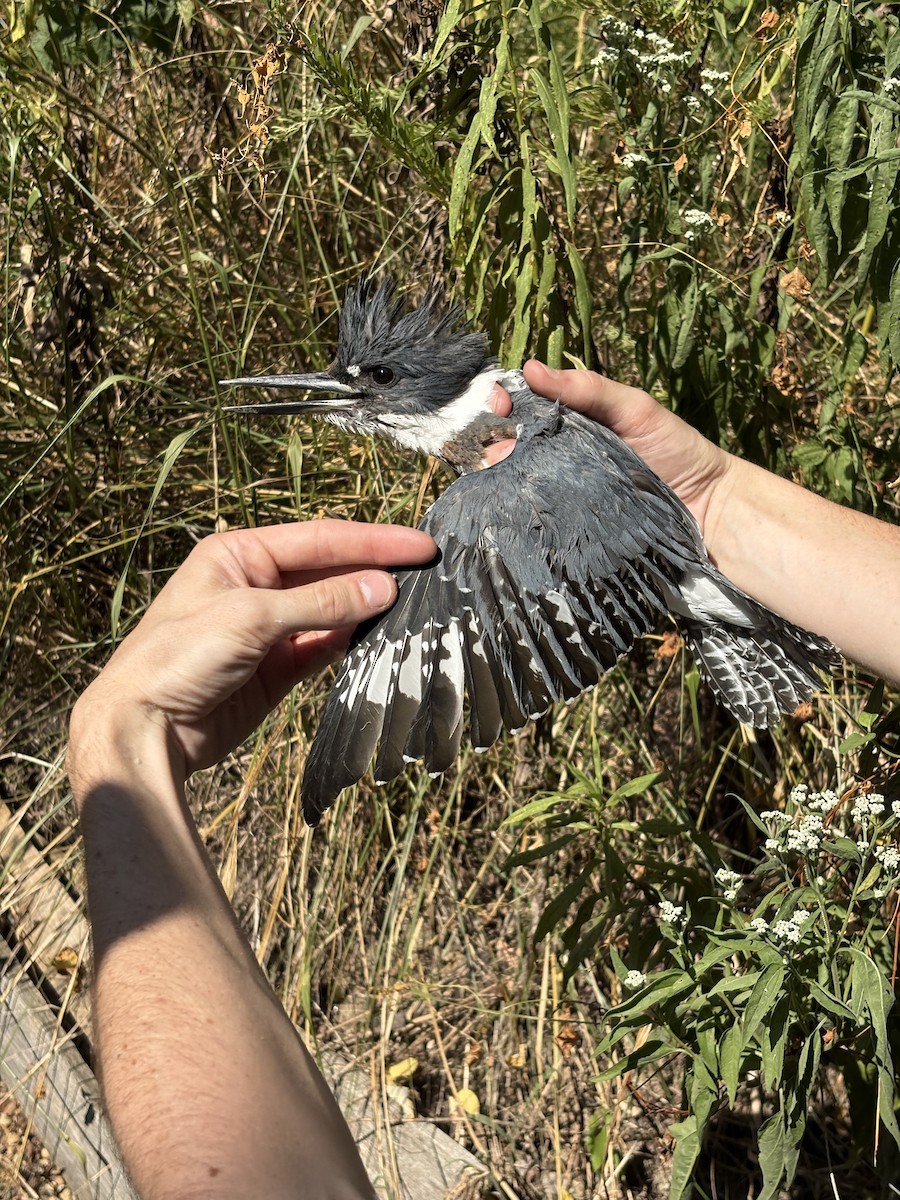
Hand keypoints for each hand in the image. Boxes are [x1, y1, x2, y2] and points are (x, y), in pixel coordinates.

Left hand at [68, 520, 435, 783]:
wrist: (145, 728)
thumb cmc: (179, 657)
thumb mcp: (252, 617)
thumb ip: (322, 602)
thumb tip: (384, 587)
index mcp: (238, 554)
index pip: (319, 539)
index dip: (373, 541)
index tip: (420, 546)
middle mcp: (255, 585)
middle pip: (328, 571)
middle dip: (375, 571)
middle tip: (429, 572)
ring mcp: (268, 628)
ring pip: (331, 610)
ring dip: (368, 608)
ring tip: (415, 603)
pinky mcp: (277, 668)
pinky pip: (324, 647)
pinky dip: (353, 642)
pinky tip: (382, 635)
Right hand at [488, 362, 733, 534]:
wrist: (706, 508)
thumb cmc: (676, 451)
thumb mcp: (634, 408)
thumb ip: (588, 388)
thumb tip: (530, 368)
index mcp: (570, 420)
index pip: (521, 404)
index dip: (500, 400)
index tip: (498, 403)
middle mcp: (556, 454)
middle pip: (505, 440)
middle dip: (489, 434)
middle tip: (497, 439)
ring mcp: (557, 490)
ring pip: (508, 477)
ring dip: (494, 469)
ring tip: (496, 466)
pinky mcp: (564, 523)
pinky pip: (529, 514)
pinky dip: (511, 505)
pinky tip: (502, 499)